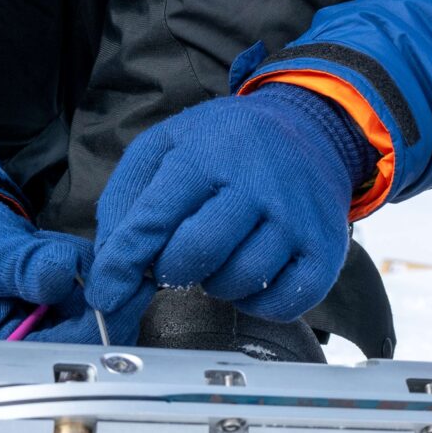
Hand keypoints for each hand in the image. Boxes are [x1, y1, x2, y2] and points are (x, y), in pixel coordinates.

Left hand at [87, 84, 374, 338]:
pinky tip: (251, 275)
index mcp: (208, 155)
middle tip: (175, 257)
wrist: (308, 128)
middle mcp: (258, 185)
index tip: (106, 293)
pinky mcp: (325, 250)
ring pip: (238, 282)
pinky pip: (282, 304)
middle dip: (170, 269)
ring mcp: (296, 219)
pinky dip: (258, 303)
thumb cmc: (226, 145)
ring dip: (216, 283)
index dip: (120, 266)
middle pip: (196, 255)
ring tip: (219, 257)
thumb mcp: (165, 146)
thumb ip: (127, 201)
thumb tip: (109, 268)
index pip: (152, 222)